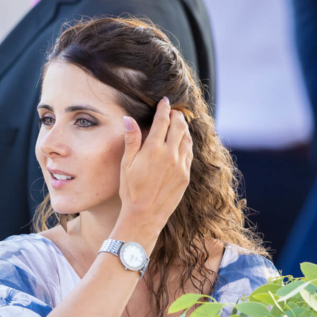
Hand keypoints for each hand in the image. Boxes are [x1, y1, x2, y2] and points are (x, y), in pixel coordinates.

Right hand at [115, 97, 191, 239]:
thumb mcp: (126, 164)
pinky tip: (183, 142)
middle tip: (173, 111)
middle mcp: (170, 154)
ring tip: (179, 123)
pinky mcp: (186, 175)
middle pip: (179, 126)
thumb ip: (131, 140)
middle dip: (177, 115)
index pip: (162, 121)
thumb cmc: (131, 191)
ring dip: (184, 128)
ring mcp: (180, 165)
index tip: (164, 101)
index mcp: (153, 149)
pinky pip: (189, 153)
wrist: (145, 215)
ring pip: (187, 138)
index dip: (163, 108)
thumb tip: (128, 119)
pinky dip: (187, 143)